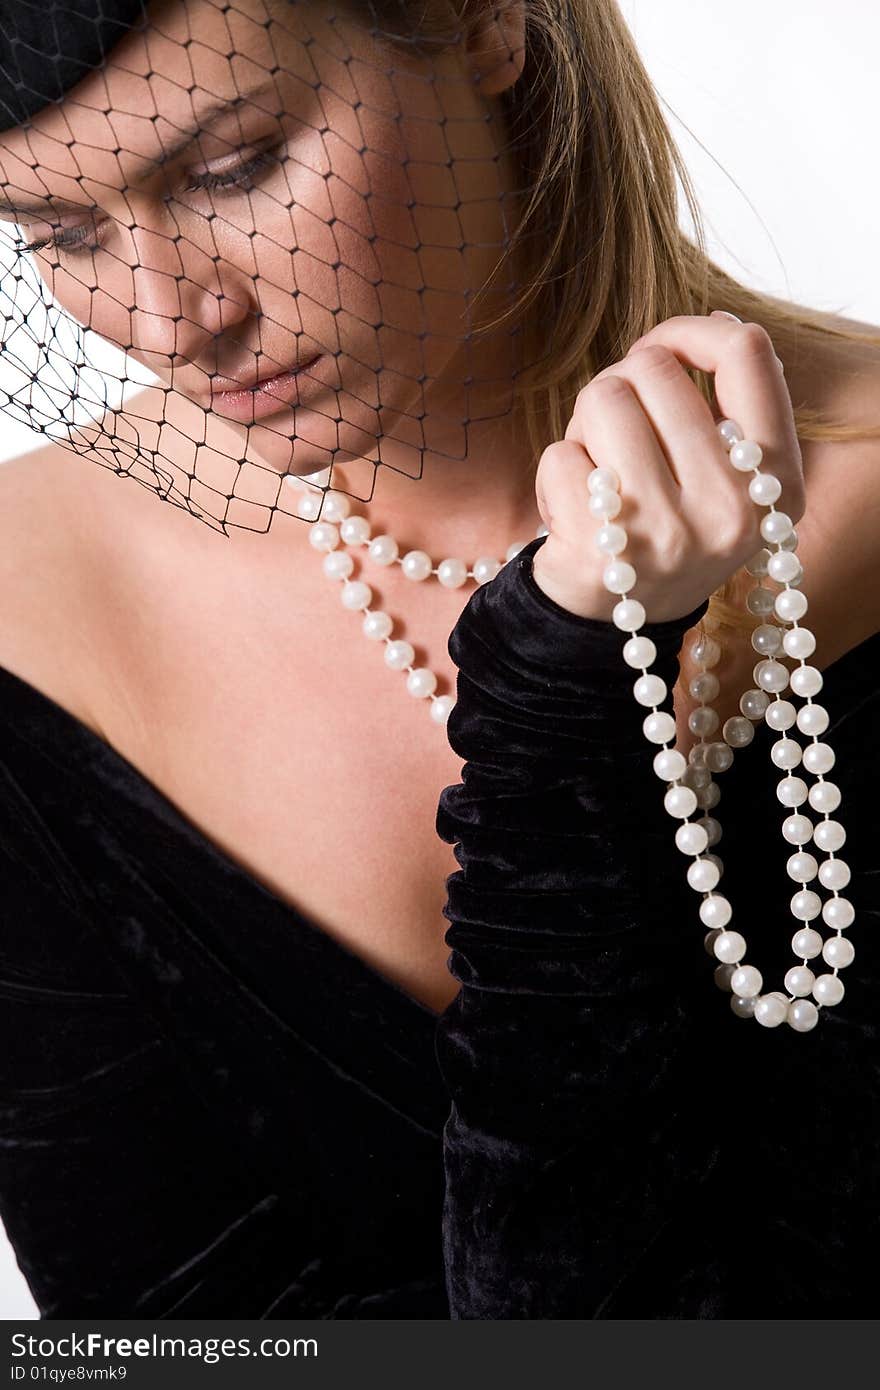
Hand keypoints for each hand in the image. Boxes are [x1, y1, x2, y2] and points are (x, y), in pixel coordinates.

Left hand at [531, 313, 805, 622]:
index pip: (748, 354)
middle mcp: (732, 509)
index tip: (662, 350)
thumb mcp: (724, 476)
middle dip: (621, 387)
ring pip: (603, 399)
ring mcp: (667, 532)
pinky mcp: (603, 550)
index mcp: (775, 483)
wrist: (612, 622)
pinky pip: (559, 454)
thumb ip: (728, 406)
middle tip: (619, 436)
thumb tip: (714, 324)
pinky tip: (574, 510)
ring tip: (599, 471)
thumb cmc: (665, 524)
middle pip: (653, 368)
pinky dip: (556, 471)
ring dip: (586, 426)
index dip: (691, 331)